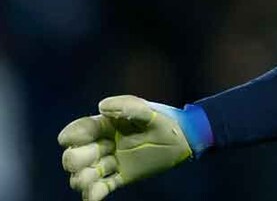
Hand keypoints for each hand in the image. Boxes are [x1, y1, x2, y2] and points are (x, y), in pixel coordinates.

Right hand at [58, 95, 192, 200]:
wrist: (184, 140)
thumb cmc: (166, 121)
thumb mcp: (148, 111)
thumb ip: (127, 106)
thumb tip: (100, 107)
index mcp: (106, 125)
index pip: (79, 131)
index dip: (71, 136)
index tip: (71, 140)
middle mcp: (103, 144)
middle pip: (74, 156)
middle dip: (78, 158)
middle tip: (104, 152)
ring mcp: (111, 162)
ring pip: (81, 176)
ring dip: (82, 178)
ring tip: (97, 175)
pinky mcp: (121, 177)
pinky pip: (99, 189)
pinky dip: (92, 195)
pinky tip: (95, 196)